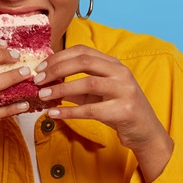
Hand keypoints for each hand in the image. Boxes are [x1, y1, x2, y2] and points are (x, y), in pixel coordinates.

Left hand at [32, 45, 173, 181]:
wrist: (145, 132)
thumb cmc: (119, 110)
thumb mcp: (97, 95)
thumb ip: (75, 88)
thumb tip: (47, 85)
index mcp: (114, 64)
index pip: (83, 51)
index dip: (59, 57)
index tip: (40, 67)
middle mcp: (121, 72)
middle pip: (84, 62)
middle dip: (57, 69)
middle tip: (38, 79)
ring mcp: (124, 90)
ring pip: (88, 83)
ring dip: (61, 89)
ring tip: (42, 96)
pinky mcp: (124, 111)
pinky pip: (91, 110)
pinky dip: (69, 112)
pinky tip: (53, 114)